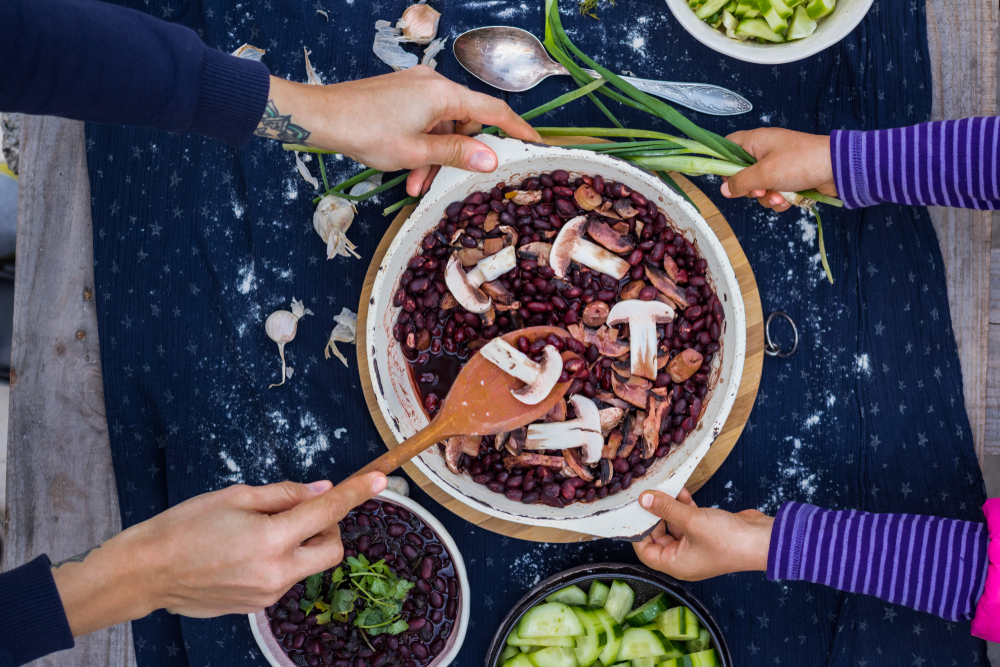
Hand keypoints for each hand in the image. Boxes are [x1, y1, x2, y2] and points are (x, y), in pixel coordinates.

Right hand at [51, 473, 386, 636]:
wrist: (145, 573)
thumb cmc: (184, 526)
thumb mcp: (235, 497)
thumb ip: (284, 495)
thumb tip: (321, 490)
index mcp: (271, 539)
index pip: (327, 511)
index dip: (357, 493)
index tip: (380, 479)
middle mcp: (276, 573)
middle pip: (333, 549)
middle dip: (329, 527)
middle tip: (302, 509)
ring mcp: (268, 594)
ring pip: (309, 565)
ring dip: (302, 544)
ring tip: (260, 530)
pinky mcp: (256, 606)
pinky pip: (286, 578)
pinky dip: (282, 560)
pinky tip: (247, 551)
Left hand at [260, 67, 541, 195]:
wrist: (321, 116)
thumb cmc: (366, 131)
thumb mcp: (416, 152)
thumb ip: (456, 154)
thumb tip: (491, 159)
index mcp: (443, 94)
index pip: (494, 110)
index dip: (517, 129)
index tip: (536, 144)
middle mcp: (433, 85)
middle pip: (466, 122)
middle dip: (457, 154)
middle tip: (441, 182)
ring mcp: (416, 89)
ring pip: (442, 127)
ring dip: (434, 157)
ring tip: (416, 183)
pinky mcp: (401, 95)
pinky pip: (425, 122)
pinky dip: (421, 146)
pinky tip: (407, 170)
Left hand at [633, 489, 773, 580]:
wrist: (764, 540)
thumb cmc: (728, 540)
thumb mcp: (692, 521)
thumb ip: (666, 509)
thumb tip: (644, 500)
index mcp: (676, 564)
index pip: (645, 551)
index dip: (637, 532)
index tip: (631, 511)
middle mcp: (683, 557)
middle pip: (658, 536)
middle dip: (652, 515)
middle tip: (644, 495)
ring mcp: (696, 544)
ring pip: (673, 524)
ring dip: (668, 507)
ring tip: (660, 488)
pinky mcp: (706, 532)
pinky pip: (687, 519)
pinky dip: (682, 505)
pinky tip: (679, 490)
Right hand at [719, 128, 835, 211]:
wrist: (838, 168)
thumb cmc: (801, 162)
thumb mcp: (765, 173)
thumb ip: (741, 182)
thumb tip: (724, 189)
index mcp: (756, 141)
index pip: (728, 147)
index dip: (723, 163)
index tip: (726, 179)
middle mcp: (765, 152)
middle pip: (742, 174)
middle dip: (750, 189)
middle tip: (761, 191)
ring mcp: (778, 166)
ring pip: (759, 188)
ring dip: (767, 197)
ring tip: (781, 196)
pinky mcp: (790, 178)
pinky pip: (775, 193)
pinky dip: (780, 200)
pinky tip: (789, 200)